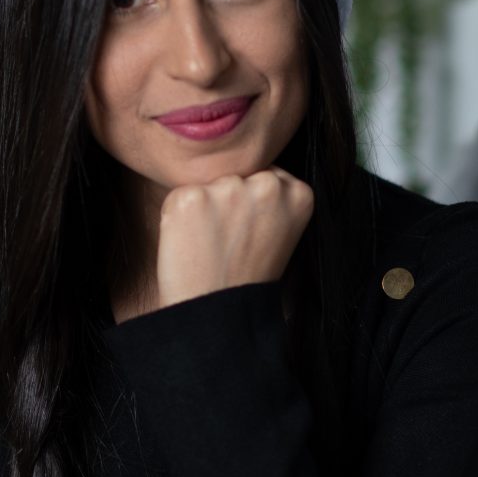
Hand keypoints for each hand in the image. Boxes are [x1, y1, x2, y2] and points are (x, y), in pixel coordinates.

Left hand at [155, 167, 314, 309]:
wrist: (217, 313)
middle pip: (236, 175)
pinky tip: (192, 244)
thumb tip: (245, 163)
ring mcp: (228, 189)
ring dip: (203, 208)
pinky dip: (178, 216)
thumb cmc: (245, 274)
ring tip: (211, 245)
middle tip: (229, 243)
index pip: (263, 174)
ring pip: (208, 183)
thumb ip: (271, 196)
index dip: (248, 205)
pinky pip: (179, 194)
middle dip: (227, 201)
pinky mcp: (190, 197)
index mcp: (299, 192)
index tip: (250, 234)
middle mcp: (268, 185)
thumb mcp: (279, 231)